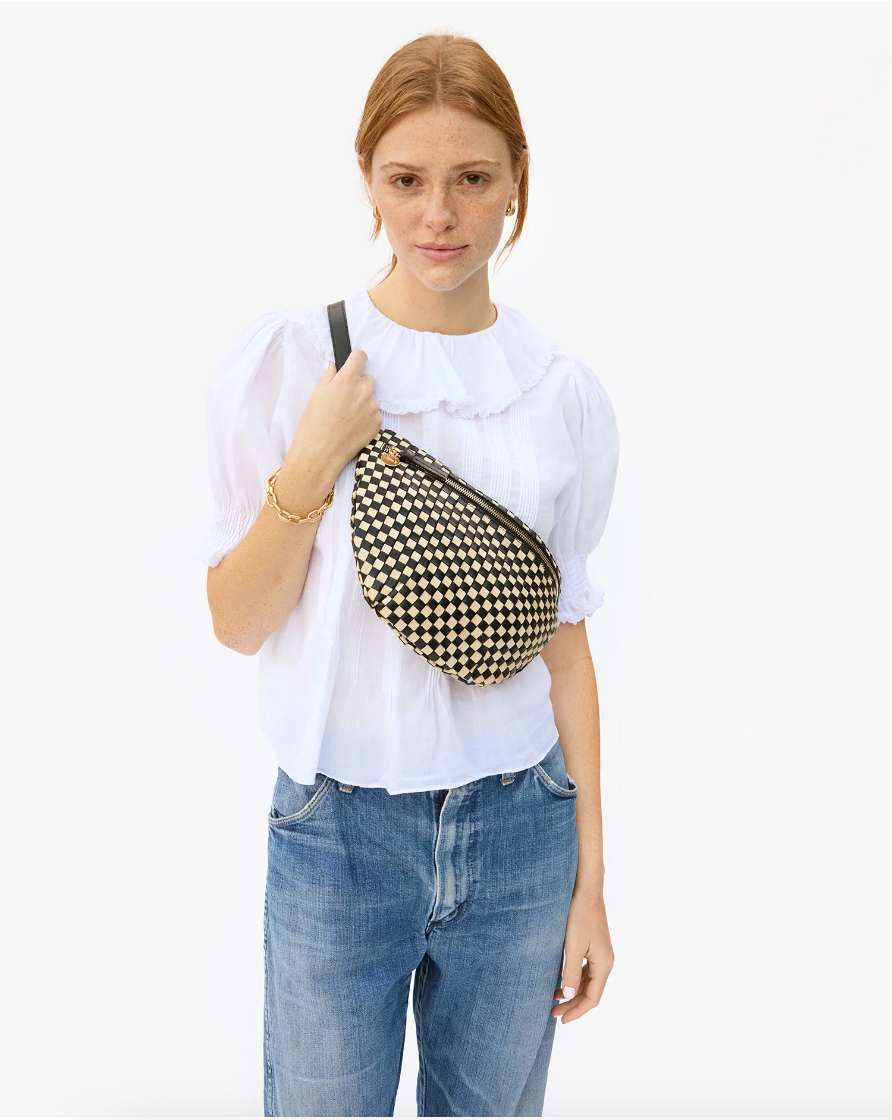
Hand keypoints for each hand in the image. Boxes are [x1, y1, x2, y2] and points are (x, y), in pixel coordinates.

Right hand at [285, 350, 381, 484]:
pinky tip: (352, 427)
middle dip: (359, 385)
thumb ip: (328, 377)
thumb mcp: (316, 395)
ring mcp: (373, 407)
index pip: (361, 357)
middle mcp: (363, 391)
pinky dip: (366, 418)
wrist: (320, 454)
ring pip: (370, 398)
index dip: (356, 360)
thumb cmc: (313, 424)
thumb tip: (333, 366)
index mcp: (346, 380)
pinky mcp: (378, 422)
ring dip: (362, 403)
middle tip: (344, 399)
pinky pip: (374, 414)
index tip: (353, 366)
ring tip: (346, 418)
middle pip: (368, 379)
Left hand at [551, 881, 613, 1023]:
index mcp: (604, 964)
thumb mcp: (572, 946)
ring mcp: (601, 954)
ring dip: (573, 993)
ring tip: (555, 999)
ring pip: (588, 982)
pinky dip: (575, 980)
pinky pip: (586, 971)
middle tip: (553, 1013)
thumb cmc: (579, 916)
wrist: (586, 889)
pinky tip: (563, 982)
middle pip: (591, 992)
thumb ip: (571, 973)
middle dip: (573, 1005)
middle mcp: (606, 961)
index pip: (593, 998)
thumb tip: (570, 997)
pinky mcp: (594, 946)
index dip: (577, 1011)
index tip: (561, 1019)